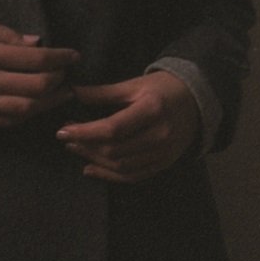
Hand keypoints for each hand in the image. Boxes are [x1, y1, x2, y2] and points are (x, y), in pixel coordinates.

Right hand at [0, 11, 79, 128]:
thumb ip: (3, 32)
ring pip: (26, 109)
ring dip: (50, 102)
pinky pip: (8, 121)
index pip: (35, 59)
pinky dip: (27, 114)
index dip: (60, 58)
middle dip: (59, 80)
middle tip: (67, 74)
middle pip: (37, 87)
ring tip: (62, 94)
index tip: (73, 56)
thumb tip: (35, 42)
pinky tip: (36, 106)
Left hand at [56, 71, 200, 182]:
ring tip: (75, 148)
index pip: (113, 128)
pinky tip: (90, 168)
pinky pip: (133, 176)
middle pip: (115, 150)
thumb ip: (103, 92)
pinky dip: (109, 175)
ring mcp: (164, 152)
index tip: (63, 130)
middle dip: (86, 146)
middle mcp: (160, 134)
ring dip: (94, 160)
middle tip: (66, 137)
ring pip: (122, 166)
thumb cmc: (162, 88)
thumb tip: (72, 93)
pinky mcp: (164, 163)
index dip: (85, 132)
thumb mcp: (134, 84)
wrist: (196, 101)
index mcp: (152, 109)